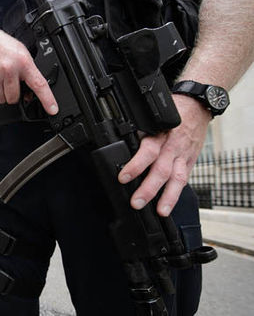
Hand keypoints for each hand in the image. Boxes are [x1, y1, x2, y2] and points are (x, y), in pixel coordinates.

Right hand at [0, 28, 57, 114]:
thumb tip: (30, 95)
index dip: (47, 99)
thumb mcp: (21, 54)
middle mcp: (9, 69)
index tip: (53, 110)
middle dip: (12, 94)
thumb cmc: (3, 47)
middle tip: (9, 82)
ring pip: (2, 100)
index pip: (38, 84)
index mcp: (23, 62)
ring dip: (2, 94)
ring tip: (0, 79)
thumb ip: (28, 73)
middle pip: (14, 98)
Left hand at [118, 95, 211, 215]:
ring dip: (168, 197)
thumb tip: (119, 148)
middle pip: (162, 170)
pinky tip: (169, 205)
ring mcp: (184, 155)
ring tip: (160, 211)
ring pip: (177, 178)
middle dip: (149, 189)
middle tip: (136, 202)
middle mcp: (173, 147)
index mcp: (160, 135)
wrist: (197, 105)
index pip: (148, 151)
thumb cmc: (172, 112)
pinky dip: (177, 193)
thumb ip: (139, 134)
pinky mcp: (191, 161)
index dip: (136, 166)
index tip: (123, 178)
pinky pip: (184, 179)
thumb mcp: (152, 119)